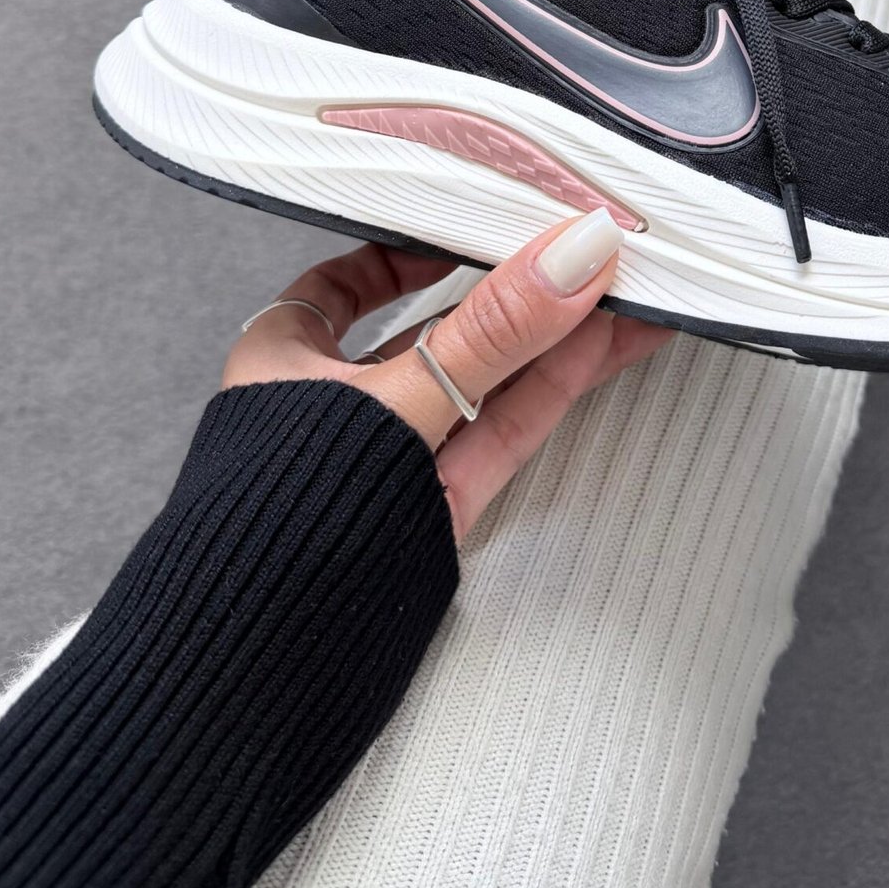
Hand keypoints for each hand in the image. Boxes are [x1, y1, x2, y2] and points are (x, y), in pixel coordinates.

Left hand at [223, 210, 669, 540]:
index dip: (418, 242)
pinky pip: (501, 429)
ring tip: (626, 285)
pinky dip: (552, 386)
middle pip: (439, 326)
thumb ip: (491, 331)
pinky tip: (604, 342)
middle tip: (587, 247)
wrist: (261, 674)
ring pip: (483, 379)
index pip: (354, 278)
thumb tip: (571, 255)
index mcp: (284, 357)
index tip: (484, 213)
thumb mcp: (398, 402)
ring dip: (555, 334)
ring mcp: (393, 457)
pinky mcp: (437, 507)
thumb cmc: (273, 532)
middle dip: (516, 289)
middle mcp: (339, 402)